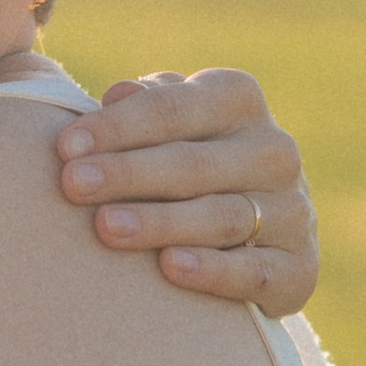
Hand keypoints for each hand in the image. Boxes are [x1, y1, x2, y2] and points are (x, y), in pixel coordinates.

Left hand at [52, 69, 318, 316]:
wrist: (250, 238)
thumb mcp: (164, 127)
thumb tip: (119, 93)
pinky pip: (255, 272)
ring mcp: (294, 211)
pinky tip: (170, 268)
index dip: (118, 127)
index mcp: (239, 101)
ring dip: (160, 221)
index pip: (174, 108)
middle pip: (193, 163)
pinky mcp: (300, 268)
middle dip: (128, 173)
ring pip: (222, 216)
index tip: (65, 148)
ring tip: (106, 228)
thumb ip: (143, 108)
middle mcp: (275, 151)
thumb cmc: (182, 167)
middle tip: (72, 185)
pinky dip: (213, 270)